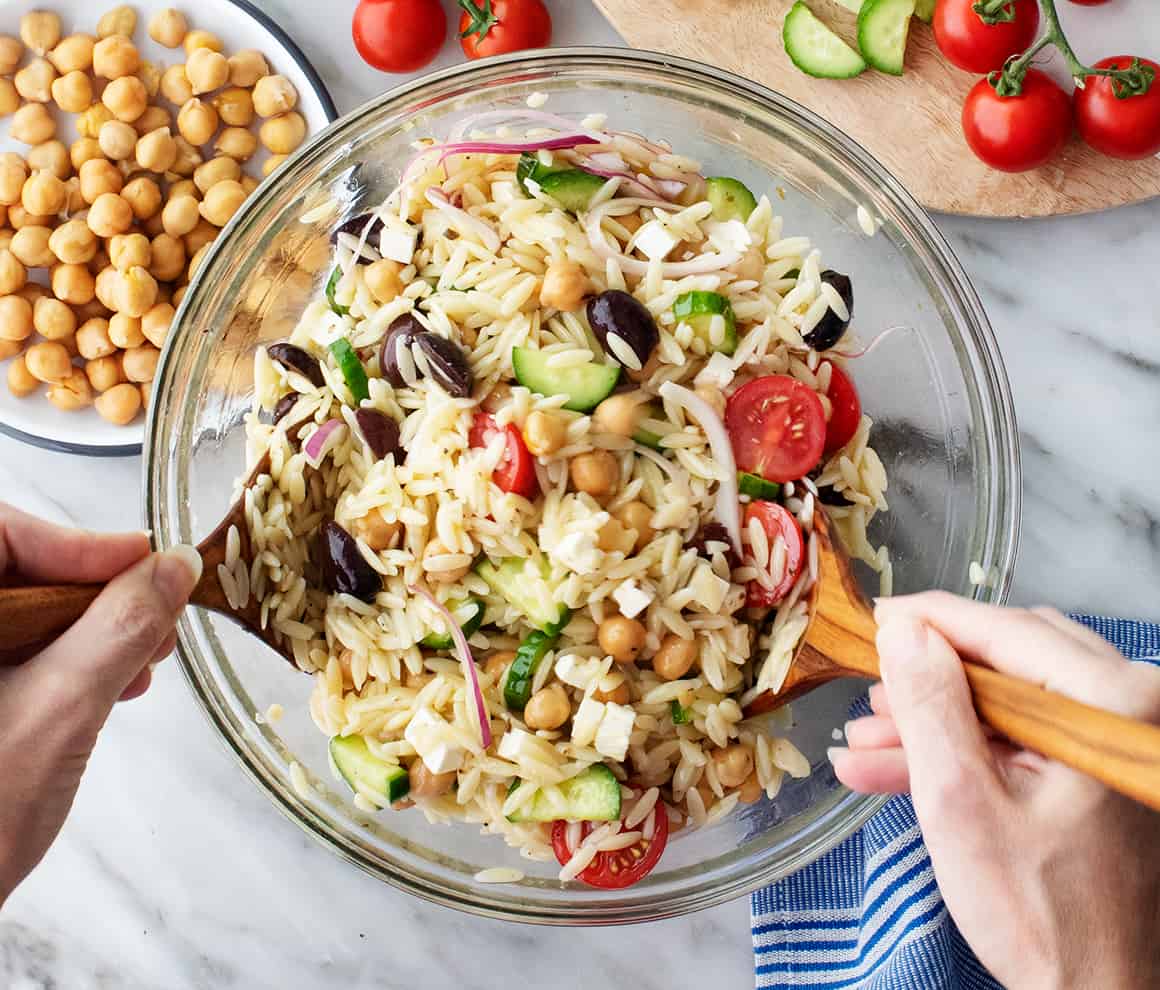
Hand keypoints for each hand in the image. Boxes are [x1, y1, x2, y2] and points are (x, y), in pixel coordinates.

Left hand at [0, 503, 200, 907]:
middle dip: (94, 592)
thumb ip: (121, 626)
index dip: (78, 544)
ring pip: (19, 612)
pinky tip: (107, 686)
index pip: (1, 533)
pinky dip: (63, 660)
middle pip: (14, 571)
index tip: (146, 564)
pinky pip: (12, 651)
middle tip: (155, 619)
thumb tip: (172, 568)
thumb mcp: (63, 708)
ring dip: (87, 629)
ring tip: (141, 664)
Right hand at [830, 593, 1159, 988]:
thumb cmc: (1043, 915)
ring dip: (936, 720)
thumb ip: (930, 707)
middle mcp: (1130, 710)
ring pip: (1011, 701)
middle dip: (928, 678)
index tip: (874, 619)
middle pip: (1009, 660)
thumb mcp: (963, 804)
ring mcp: (1119, 743)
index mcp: (1113, 705)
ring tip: (864, 742)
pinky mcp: (1102, 775)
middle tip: (869, 687)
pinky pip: (1025, 740)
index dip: (929, 622)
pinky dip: (966, 751)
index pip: (1005, 631)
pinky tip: (895, 768)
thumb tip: (902, 630)